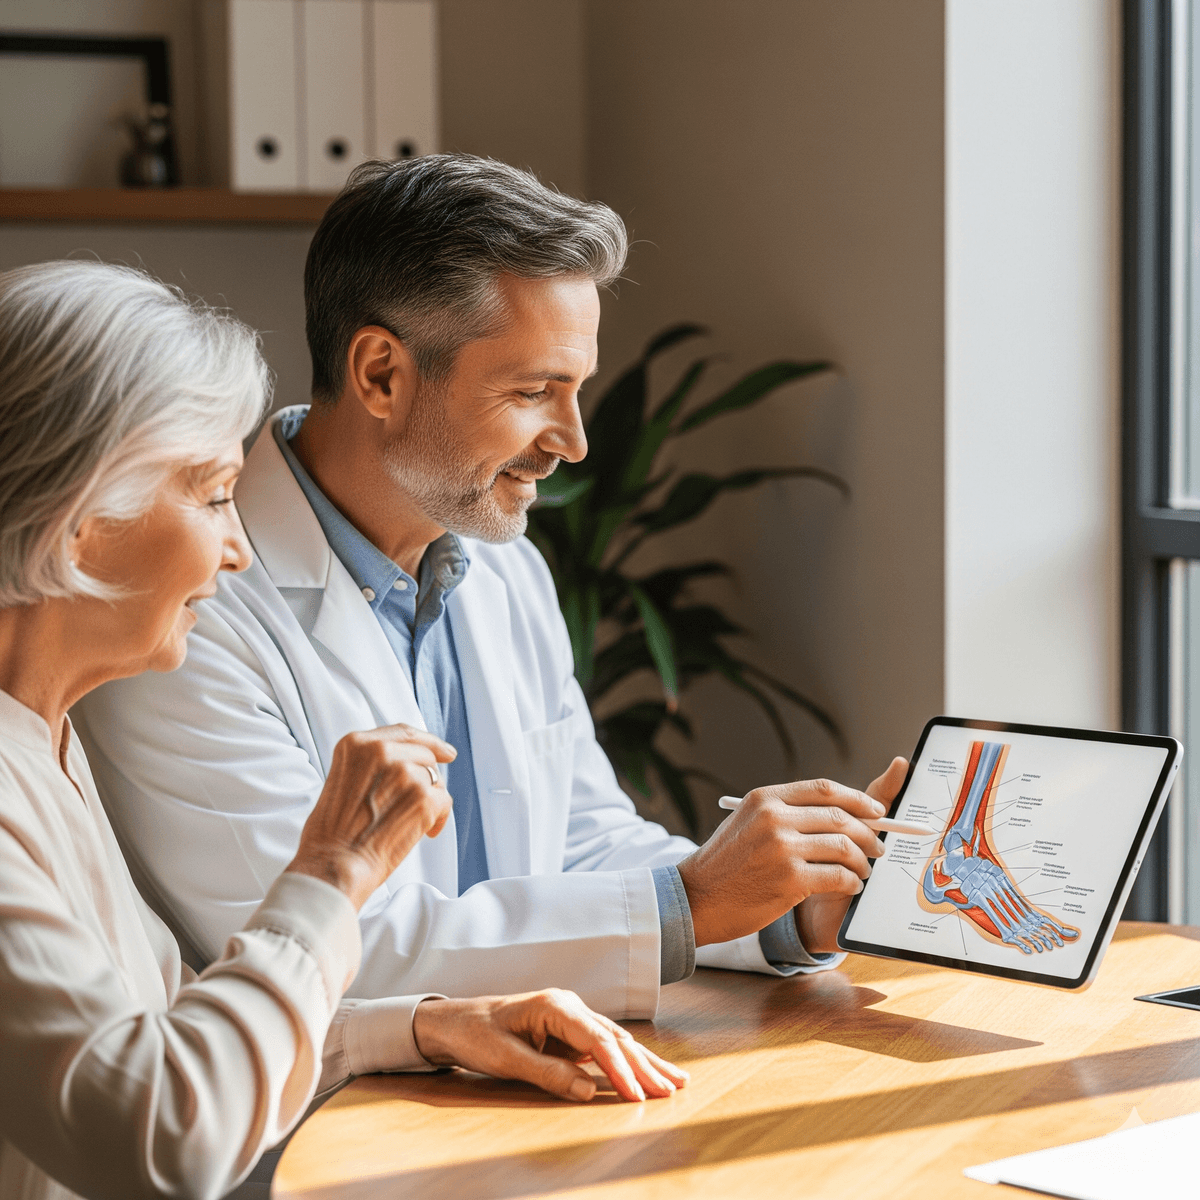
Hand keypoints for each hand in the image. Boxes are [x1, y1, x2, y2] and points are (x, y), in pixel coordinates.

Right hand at [286, 724, 454, 909]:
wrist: (333, 866)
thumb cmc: (332, 833)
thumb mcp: (342, 779)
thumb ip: (371, 764)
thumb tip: (407, 762)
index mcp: (357, 744)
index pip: (404, 733)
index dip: (428, 741)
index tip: (444, 750)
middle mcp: (382, 751)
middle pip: (425, 755)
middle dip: (425, 778)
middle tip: (414, 802)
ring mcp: (405, 773)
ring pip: (435, 779)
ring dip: (428, 800)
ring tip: (407, 822)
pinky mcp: (423, 797)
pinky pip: (445, 801)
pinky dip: (439, 819)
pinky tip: (423, 832)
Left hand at [411, 989, 688, 1102]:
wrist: (453, 1022)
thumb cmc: (475, 1034)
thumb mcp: (506, 1058)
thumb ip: (548, 1073)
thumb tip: (588, 1090)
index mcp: (555, 1006)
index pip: (597, 1039)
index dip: (620, 1069)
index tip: (637, 1094)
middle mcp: (569, 1007)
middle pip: (615, 1038)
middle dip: (645, 1065)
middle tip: (673, 1089)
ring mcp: (570, 1019)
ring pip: (615, 1042)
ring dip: (643, 1063)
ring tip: (674, 1081)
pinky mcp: (568, 1033)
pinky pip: (603, 1049)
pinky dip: (625, 1063)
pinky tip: (645, 1074)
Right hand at [677, 769, 894, 946]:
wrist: (696, 899)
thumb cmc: (726, 865)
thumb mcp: (747, 823)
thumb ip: (785, 813)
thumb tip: (837, 814)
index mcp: (765, 798)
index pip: (823, 789)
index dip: (856, 799)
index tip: (875, 810)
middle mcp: (774, 817)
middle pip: (839, 816)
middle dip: (868, 832)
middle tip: (878, 847)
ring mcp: (782, 848)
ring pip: (843, 846)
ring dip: (862, 860)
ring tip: (863, 871)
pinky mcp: (789, 879)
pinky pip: (838, 876)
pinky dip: (851, 881)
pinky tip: (850, 886)